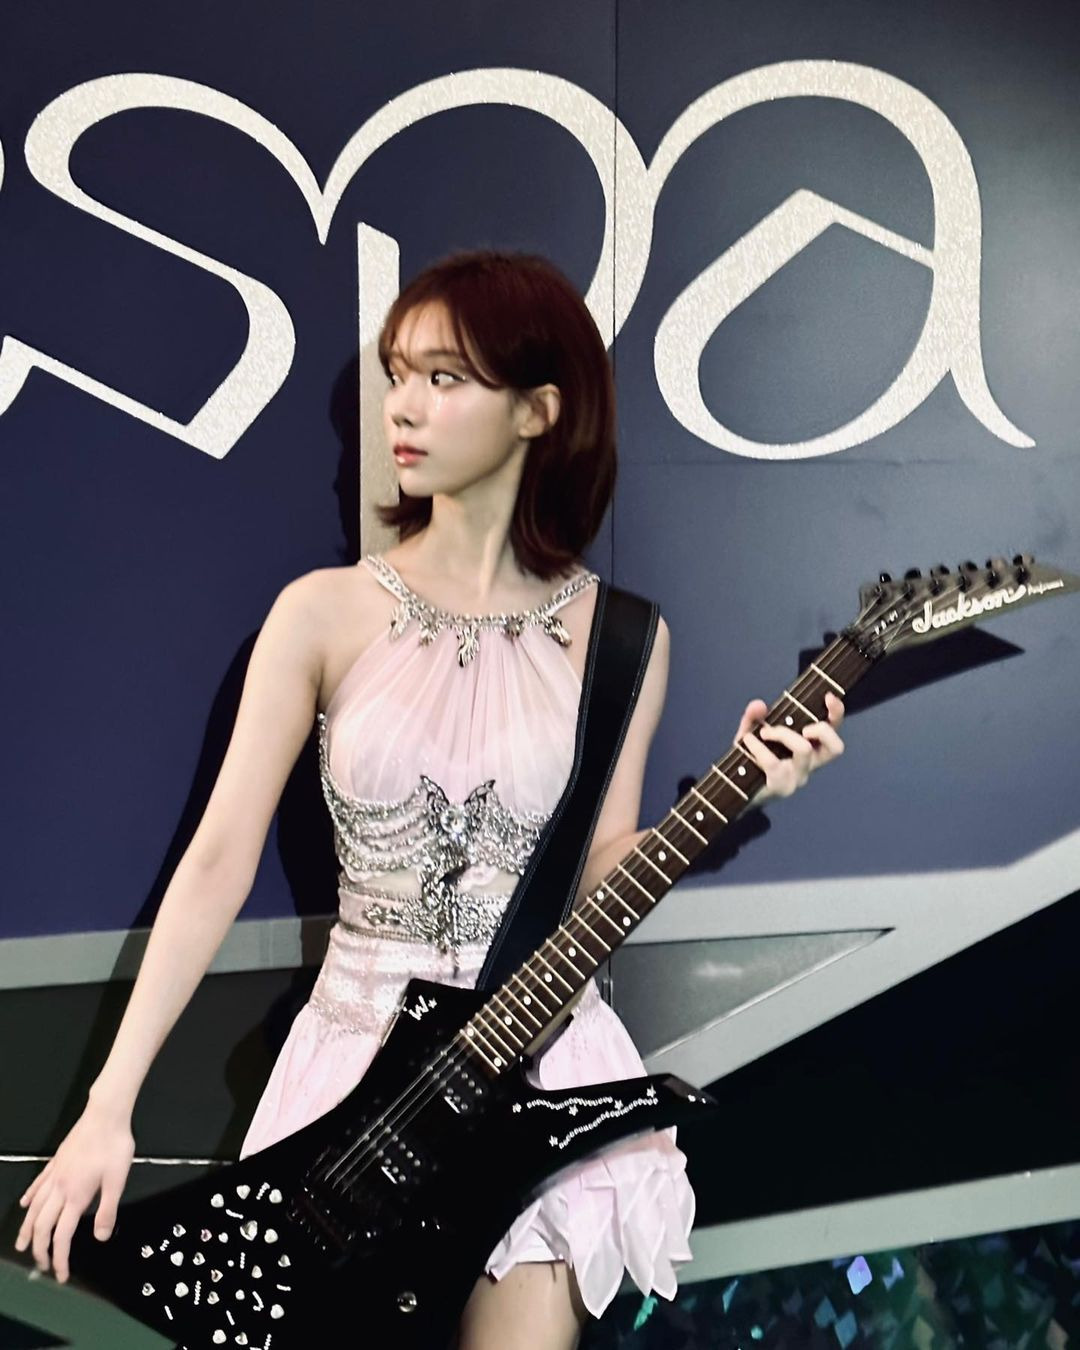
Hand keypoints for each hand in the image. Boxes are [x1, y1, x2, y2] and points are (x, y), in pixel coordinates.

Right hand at [14, 1099, 134, 1282]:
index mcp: (75, 1196)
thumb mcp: (118, 1180)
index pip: (62, 1235)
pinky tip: (24, 1205)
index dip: (59, 1258)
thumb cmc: (115, 1146)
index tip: (60, 1275)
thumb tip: (100, 1237)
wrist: (105, 1115)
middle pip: (43, 1226)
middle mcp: (60, 1188)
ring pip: (34, 1208)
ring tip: (22, 1244)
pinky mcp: (55, 1162)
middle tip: (41, 1266)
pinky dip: (29, 1198)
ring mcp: (54, 1174)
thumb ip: (108, 1210)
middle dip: (40, 1249)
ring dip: (27, 1229)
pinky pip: (37, 1185)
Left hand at [734, 691, 844, 805]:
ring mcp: (797, 777)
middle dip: (821, 729)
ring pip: (804, 749)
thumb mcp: (751, 735)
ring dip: (783, 733)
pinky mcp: (780, 786)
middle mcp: (809, 764)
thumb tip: (759, 705)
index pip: (833, 730)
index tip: (828, 696)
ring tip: (765, 733)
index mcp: (810, 749)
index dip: (837, 713)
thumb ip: (753, 718)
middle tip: (802, 728)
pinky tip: (746, 741)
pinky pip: (774, 762)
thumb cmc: (750, 762)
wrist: (736, 795)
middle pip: (835, 748)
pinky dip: (758, 747)